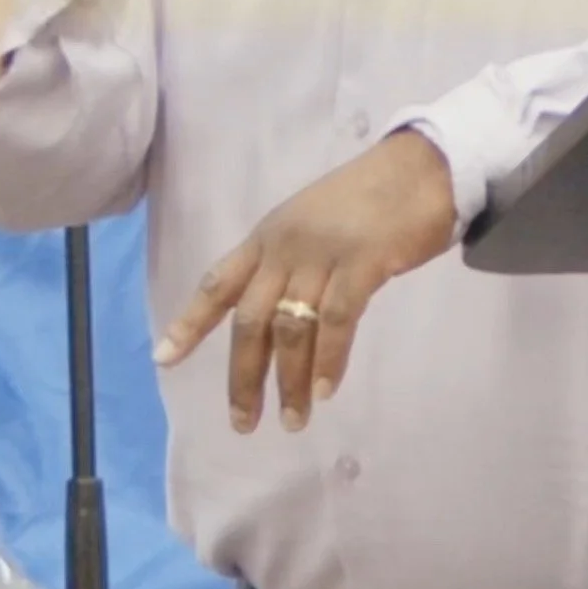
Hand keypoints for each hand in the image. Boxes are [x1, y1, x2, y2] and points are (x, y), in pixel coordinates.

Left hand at [153, 130, 456, 432]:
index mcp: (268, 235)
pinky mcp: (363, 261)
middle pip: (251, 318)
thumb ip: (289, 263)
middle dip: (243, 376)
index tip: (164, 359)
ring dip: (289, 381)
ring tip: (293, 419)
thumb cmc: (369, 198)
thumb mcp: (311, 224)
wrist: (422, 166)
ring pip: (291, 328)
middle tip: (243, 422)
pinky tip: (326, 389)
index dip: (190, 321)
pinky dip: (329, 360)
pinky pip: (337, 320)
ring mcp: (323, 252)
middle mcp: (286, 245)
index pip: (219, 282)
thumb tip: (276, 320)